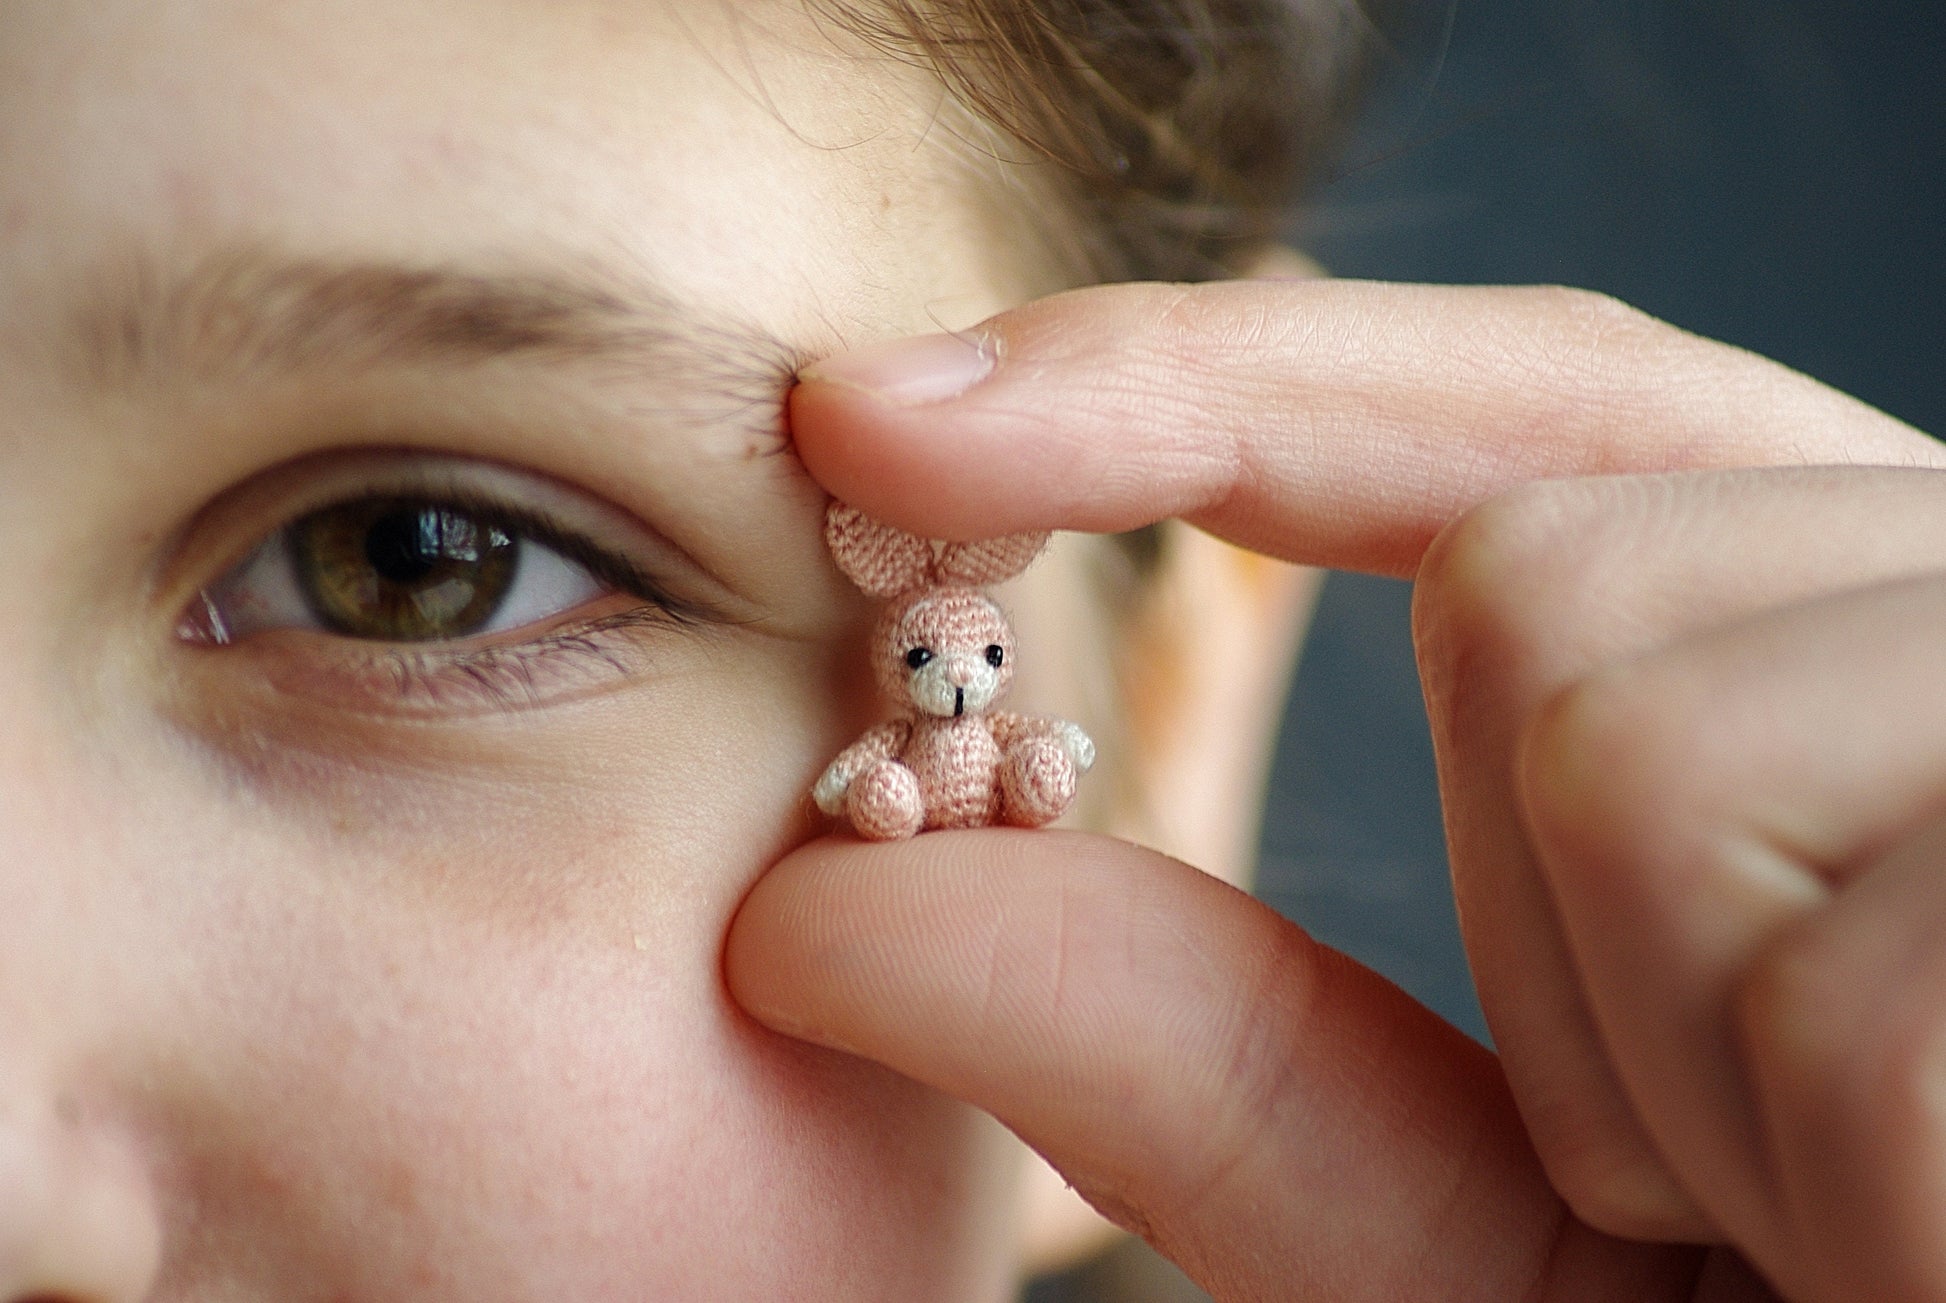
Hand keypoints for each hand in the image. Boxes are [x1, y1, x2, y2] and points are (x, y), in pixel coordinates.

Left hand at [726, 278, 1945, 1299]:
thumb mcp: (1523, 1263)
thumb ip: (1211, 1066)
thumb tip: (823, 907)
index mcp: (1884, 691)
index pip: (1532, 425)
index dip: (1209, 391)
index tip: (879, 416)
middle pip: (1544, 569)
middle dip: (1574, 935)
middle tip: (1795, 1192)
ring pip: (1624, 688)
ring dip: (1684, 1047)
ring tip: (1896, 1216)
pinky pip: (1772, 875)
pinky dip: (1822, 1118)